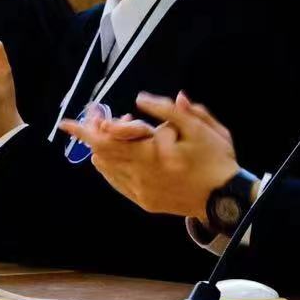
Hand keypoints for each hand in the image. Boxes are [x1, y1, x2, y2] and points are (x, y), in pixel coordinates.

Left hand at [58, 92, 239, 219]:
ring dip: (103, 148)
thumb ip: (169, 111)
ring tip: (110, 131)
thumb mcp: (199, 127)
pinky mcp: (144, 201)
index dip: (90, 128)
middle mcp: (141, 173)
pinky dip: (110, 166)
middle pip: (103, 152)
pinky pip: (117, 182)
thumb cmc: (214, 158)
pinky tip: (112, 156)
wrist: (224, 198)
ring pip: (108, 167)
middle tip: (93, 118)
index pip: (109, 139)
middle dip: (93, 134)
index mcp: (152, 152)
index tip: (76, 119)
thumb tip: (141, 99)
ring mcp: (141, 189)